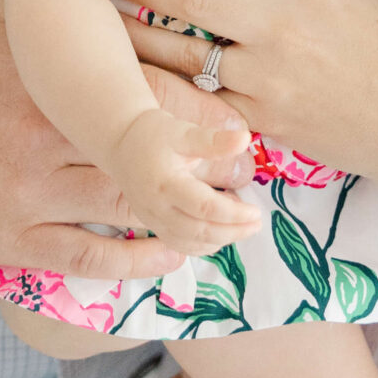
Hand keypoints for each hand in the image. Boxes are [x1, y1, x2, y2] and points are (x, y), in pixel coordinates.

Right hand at [0, 0, 255, 276]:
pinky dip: (134, 260)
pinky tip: (173, 255)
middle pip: (141, 158)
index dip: (197, 121)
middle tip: (247, 183)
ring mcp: (30, 193)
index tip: (241, 135)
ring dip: (182, 219)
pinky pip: (87, 255)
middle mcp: (42, 138)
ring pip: (122, 208)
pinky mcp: (17, 239)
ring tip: (228, 221)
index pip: (140, 100)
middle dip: (202, 175)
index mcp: (49, 84)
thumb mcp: (5, 24)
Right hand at [107, 103, 261, 242]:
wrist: (120, 141)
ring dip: (220, 240)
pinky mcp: (152, 224)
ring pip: (190, 243)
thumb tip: (246, 138)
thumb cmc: (154, 133)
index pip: (206, 208)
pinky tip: (220, 235)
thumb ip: (214, 140)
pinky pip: (179, 245)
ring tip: (244, 228)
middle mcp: (157, 208)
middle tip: (257, 224)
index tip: (256, 211)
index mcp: (167, 184)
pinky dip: (202, 245)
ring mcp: (152, 219)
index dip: (234, 214)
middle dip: (233, 232)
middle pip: (200, 231)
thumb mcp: (184, 132)